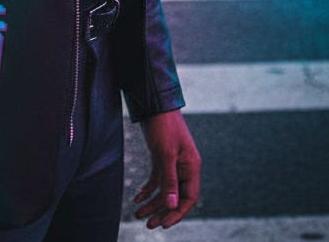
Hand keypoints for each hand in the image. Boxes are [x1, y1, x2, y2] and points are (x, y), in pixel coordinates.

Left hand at [134, 109, 200, 229]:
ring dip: (153, 203)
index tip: (164, 224)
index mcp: (191, 167)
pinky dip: (148, 189)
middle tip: (148, 225)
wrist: (155, 104)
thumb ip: (169, 179)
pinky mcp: (161, 158)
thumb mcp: (165, 153)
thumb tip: (171, 205)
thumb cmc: (164, 126)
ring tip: (138, 214)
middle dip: (162, 212)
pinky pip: (156, 180)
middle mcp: (184, 168)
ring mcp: (173, 163)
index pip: (189, 198)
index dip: (177, 213)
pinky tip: (137, 198)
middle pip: (175, 197)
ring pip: (164, 190)